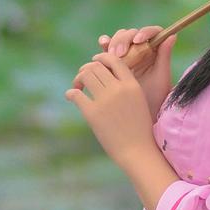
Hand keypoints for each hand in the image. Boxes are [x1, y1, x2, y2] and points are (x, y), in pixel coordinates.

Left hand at [65, 50, 156, 170]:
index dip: (101, 58)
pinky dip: (71, 93)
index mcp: (132, 85)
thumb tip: (107, 78)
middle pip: (96, 67)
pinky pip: (76, 94)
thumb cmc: (139, 129)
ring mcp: (105, 100)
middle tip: (82, 78)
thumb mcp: (139, 102)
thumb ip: (126, 88)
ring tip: (77, 86)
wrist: (137, 151)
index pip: (114, 60)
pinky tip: (70, 96)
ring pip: (85, 76)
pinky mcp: (92, 113)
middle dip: (86, 69)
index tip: (94, 62)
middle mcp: (118, 89)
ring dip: (78, 79)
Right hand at [95, 25, 177, 118]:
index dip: (144, 33)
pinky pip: (107, 50)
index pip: (151, 33)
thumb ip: (164, 57)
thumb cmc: (154, 99)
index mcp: (155, 51)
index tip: (138, 41)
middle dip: (124, 41)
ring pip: (118, 40)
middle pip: (131, 35)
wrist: (139, 117)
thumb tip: (172, 34)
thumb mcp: (161, 79)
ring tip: (110, 54)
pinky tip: (101, 46)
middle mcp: (140, 50)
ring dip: (113, 43)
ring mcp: (126, 55)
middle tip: (119, 54)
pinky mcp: (113, 62)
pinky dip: (104, 46)